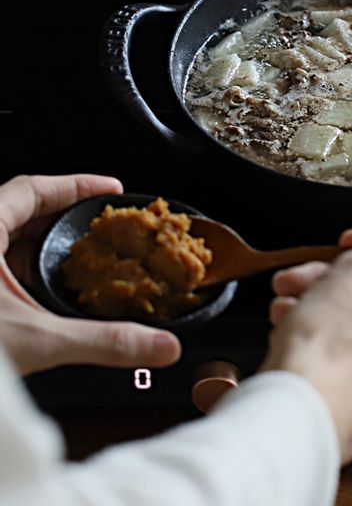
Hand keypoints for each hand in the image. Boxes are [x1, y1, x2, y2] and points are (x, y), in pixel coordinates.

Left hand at [0, 174, 180, 375]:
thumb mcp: (35, 340)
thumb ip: (102, 342)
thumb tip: (158, 346)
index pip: (34, 187)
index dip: (77, 184)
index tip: (109, 188)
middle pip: (19, 209)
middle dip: (63, 215)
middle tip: (98, 222)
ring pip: (1, 238)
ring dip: (38, 244)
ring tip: (73, 256)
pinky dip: (17, 269)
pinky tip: (34, 292)